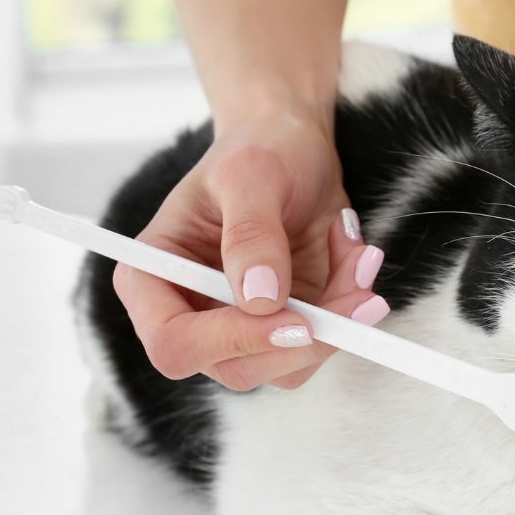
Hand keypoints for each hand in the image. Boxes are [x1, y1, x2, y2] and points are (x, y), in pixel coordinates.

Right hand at [113, 110, 388, 391]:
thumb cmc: (259, 151)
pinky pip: (323, 343)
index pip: (174, 343)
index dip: (232, 342)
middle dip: (306, 339)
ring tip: (359, 254)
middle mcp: (191, 314)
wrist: (294, 146)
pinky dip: (351, 307)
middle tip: (361, 296)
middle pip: (237, 369)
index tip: (297, 320)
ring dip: (340, 320)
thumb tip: (259, 300)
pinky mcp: (285, 326)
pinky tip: (358, 258)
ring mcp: (240, 327)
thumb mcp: (251, 175)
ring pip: (288, 366)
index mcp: (153, 279)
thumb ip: (251, 235)